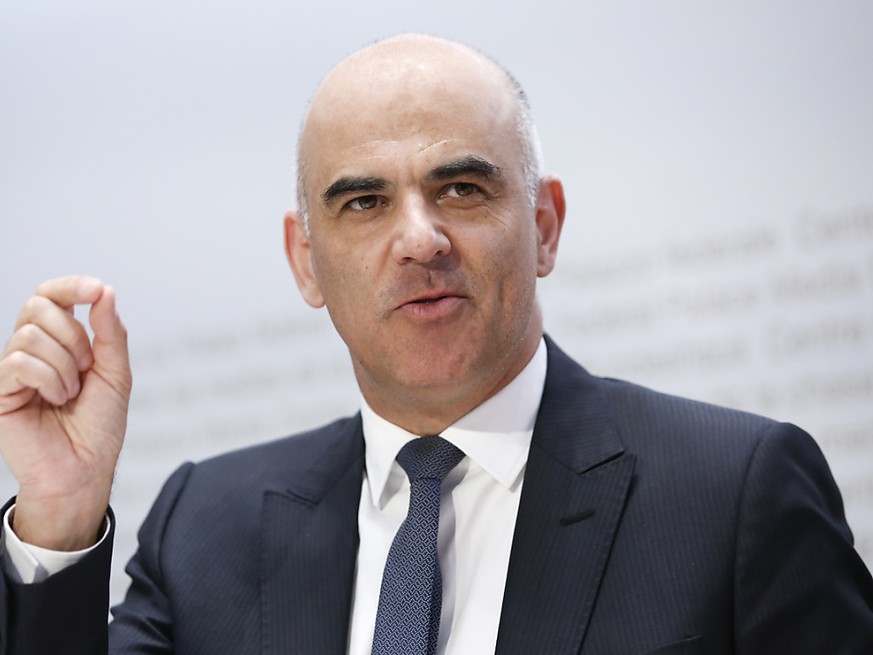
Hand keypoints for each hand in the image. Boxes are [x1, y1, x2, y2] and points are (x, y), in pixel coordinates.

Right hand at [0, 275, 131, 549]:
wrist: (85, 469)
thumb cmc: (99, 426)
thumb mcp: (115, 373)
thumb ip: (109, 333)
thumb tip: (104, 291)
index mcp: (58, 341)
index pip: (51, 296)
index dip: (70, 286)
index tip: (95, 289)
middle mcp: (31, 350)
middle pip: (39, 306)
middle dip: (74, 335)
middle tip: (87, 368)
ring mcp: (12, 369)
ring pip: (31, 335)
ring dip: (65, 364)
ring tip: (71, 393)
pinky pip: (19, 361)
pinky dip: (49, 378)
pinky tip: (56, 398)